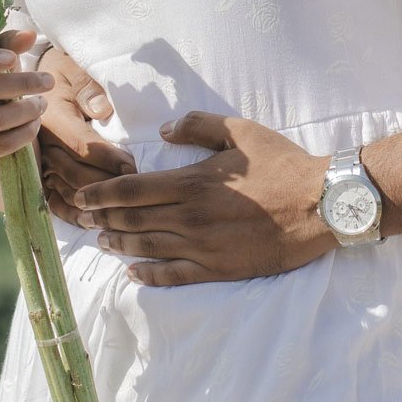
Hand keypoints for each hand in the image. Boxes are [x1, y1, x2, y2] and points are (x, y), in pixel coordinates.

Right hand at [0, 29, 51, 161]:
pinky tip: (35, 122)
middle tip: (48, 81)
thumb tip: (29, 34)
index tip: (12, 58)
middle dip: (20, 84)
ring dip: (27, 110)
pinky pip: (3, 142)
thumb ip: (11, 46)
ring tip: (42, 103)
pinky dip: (25, 131)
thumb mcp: (2, 64)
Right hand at [37, 45, 136, 219]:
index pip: (85, 146)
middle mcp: (42, 143)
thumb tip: (102, 108)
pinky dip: (70, 213)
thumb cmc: (60, 72)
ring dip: (92, 204)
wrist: (29, 82)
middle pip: (77, 174)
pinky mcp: (36, 172)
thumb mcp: (73, 68)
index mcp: (53, 116)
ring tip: (119, 212)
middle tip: (136, 192)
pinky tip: (90, 221)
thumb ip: (87, 86)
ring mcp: (37, 161)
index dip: (111, 160)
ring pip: (66, 190)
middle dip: (108, 186)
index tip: (134, 167)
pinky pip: (51, 199)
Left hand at [73, 112, 333, 285]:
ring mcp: (203, 246)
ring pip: (148, 248)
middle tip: (81, 220)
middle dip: (103, 219)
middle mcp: (191, 217)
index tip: (83, 196)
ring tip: (102, 242)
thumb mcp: (241, 131)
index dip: (102, 194)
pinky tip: (134, 273)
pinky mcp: (219, 269)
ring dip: (120, 245)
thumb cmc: (282, 163)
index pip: (132, 190)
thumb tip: (164, 130)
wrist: (319, 204)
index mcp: (192, 182)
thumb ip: (198, 125)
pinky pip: (175, 276)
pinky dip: (150, 276)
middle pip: (134, 220)